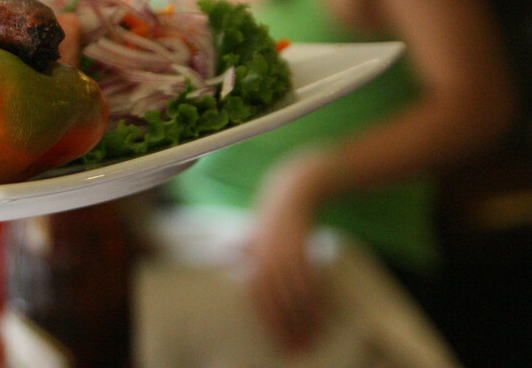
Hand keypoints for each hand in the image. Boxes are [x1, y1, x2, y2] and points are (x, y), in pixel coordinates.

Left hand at [246, 155, 330, 352]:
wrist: (291, 191)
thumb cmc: (269, 215)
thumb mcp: (249, 231)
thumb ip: (237, 246)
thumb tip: (221, 252)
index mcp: (252, 259)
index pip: (258, 298)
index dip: (269, 321)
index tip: (279, 340)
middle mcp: (266, 259)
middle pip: (276, 302)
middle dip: (287, 328)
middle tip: (298, 348)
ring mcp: (284, 255)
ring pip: (294, 295)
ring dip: (304, 320)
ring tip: (311, 338)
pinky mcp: (302, 250)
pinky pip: (309, 281)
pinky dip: (315, 300)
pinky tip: (320, 314)